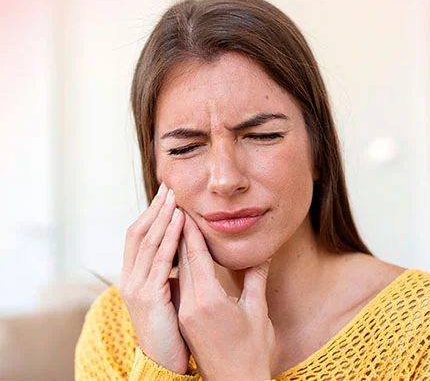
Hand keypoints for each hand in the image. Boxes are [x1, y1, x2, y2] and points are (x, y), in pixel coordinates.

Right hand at [117, 183, 189, 373]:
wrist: (165, 363)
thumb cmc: (171, 329)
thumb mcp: (166, 294)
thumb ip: (169, 271)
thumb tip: (180, 249)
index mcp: (132, 276)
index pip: (138, 235)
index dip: (151, 213)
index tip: (165, 195)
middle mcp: (129, 278)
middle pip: (139, 232)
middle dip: (155, 208)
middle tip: (169, 186)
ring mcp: (136, 287)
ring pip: (148, 242)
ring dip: (163, 216)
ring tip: (174, 196)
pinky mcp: (148, 297)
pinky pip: (161, 260)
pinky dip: (170, 237)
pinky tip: (180, 220)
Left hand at [177, 214, 274, 380]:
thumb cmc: (251, 351)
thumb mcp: (257, 311)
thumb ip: (256, 278)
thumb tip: (262, 252)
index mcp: (208, 301)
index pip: (195, 257)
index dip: (191, 231)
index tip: (187, 209)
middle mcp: (190, 306)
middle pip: (182, 261)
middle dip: (180, 232)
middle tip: (178, 208)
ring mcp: (185, 314)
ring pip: (178, 272)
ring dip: (178, 247)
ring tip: (178, 224)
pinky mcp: (184, 320)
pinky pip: (180, 284)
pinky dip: (181, 265)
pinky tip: (183, 255)